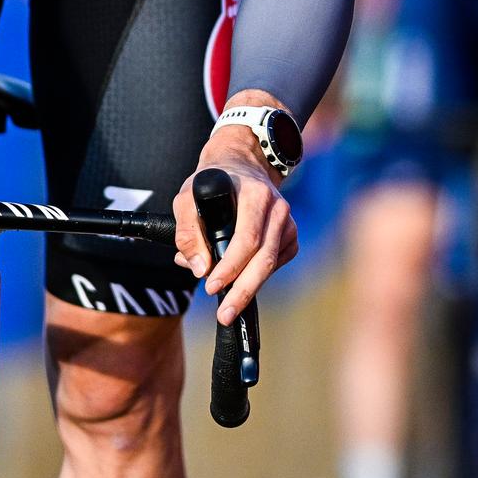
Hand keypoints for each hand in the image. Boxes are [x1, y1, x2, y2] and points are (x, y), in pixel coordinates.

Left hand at [171, 105, 298, 325]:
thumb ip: (187, 233)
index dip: (231, 267)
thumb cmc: (211, 181)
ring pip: (272, 263)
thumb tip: (199, 269)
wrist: (239, 163)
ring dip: (249, 286)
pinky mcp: (290, 233)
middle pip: (264, 258)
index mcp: (255, 195)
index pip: (247, 239)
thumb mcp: (187, 197)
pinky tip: (242, 276)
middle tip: (224, 313)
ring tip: (228, 305)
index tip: (211, 286)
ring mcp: (287, 220)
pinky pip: (277, 261)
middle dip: (243, 290)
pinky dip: (259, 274)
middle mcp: (277, 207)